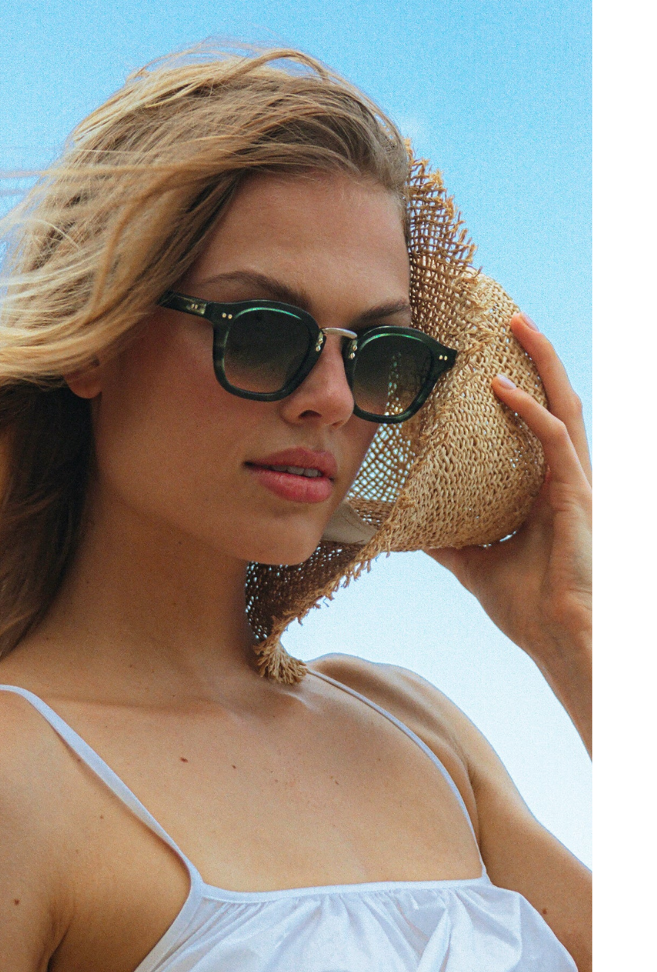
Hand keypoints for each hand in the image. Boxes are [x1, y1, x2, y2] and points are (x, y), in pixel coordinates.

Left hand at [427, 314, 591, 750]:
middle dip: (537, 358)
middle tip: (510, 319)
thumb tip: (412, 529)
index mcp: (544, 489)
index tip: (493, 356)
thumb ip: (449, 541)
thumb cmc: (526, 605)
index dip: (524, 386)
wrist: (556, 637)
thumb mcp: (474, 563)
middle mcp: (564, 477)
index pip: (538, 423)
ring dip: (542, 362)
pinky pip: (554, 438)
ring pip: (564, 404)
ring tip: (517, 325)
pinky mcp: (575, 493)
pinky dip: (528, 409)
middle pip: (555, 400)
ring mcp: (573, 482)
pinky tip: (500, 387)